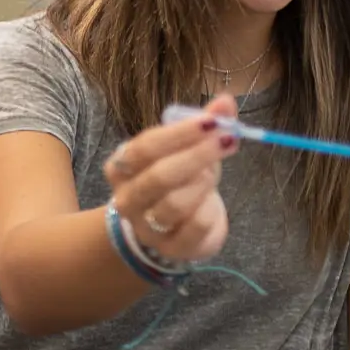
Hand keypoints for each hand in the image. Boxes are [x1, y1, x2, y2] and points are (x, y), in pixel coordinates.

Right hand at [101, 91, 241, 265]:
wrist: (176, 227)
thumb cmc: (180, 178)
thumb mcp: (189, 147)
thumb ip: (205, 123)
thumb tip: (226, 101)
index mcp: (122, 167)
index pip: (145, 147)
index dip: (179, 133)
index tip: (212, 121)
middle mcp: (127, 199)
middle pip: (158, 177)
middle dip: (197, 156)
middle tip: (227, 139)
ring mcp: (146, 227)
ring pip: (174, 205)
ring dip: (202, 182)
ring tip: (215, 171)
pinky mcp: (172, 248)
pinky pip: (194, 227)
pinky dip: (210, 209)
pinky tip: (213, 200)